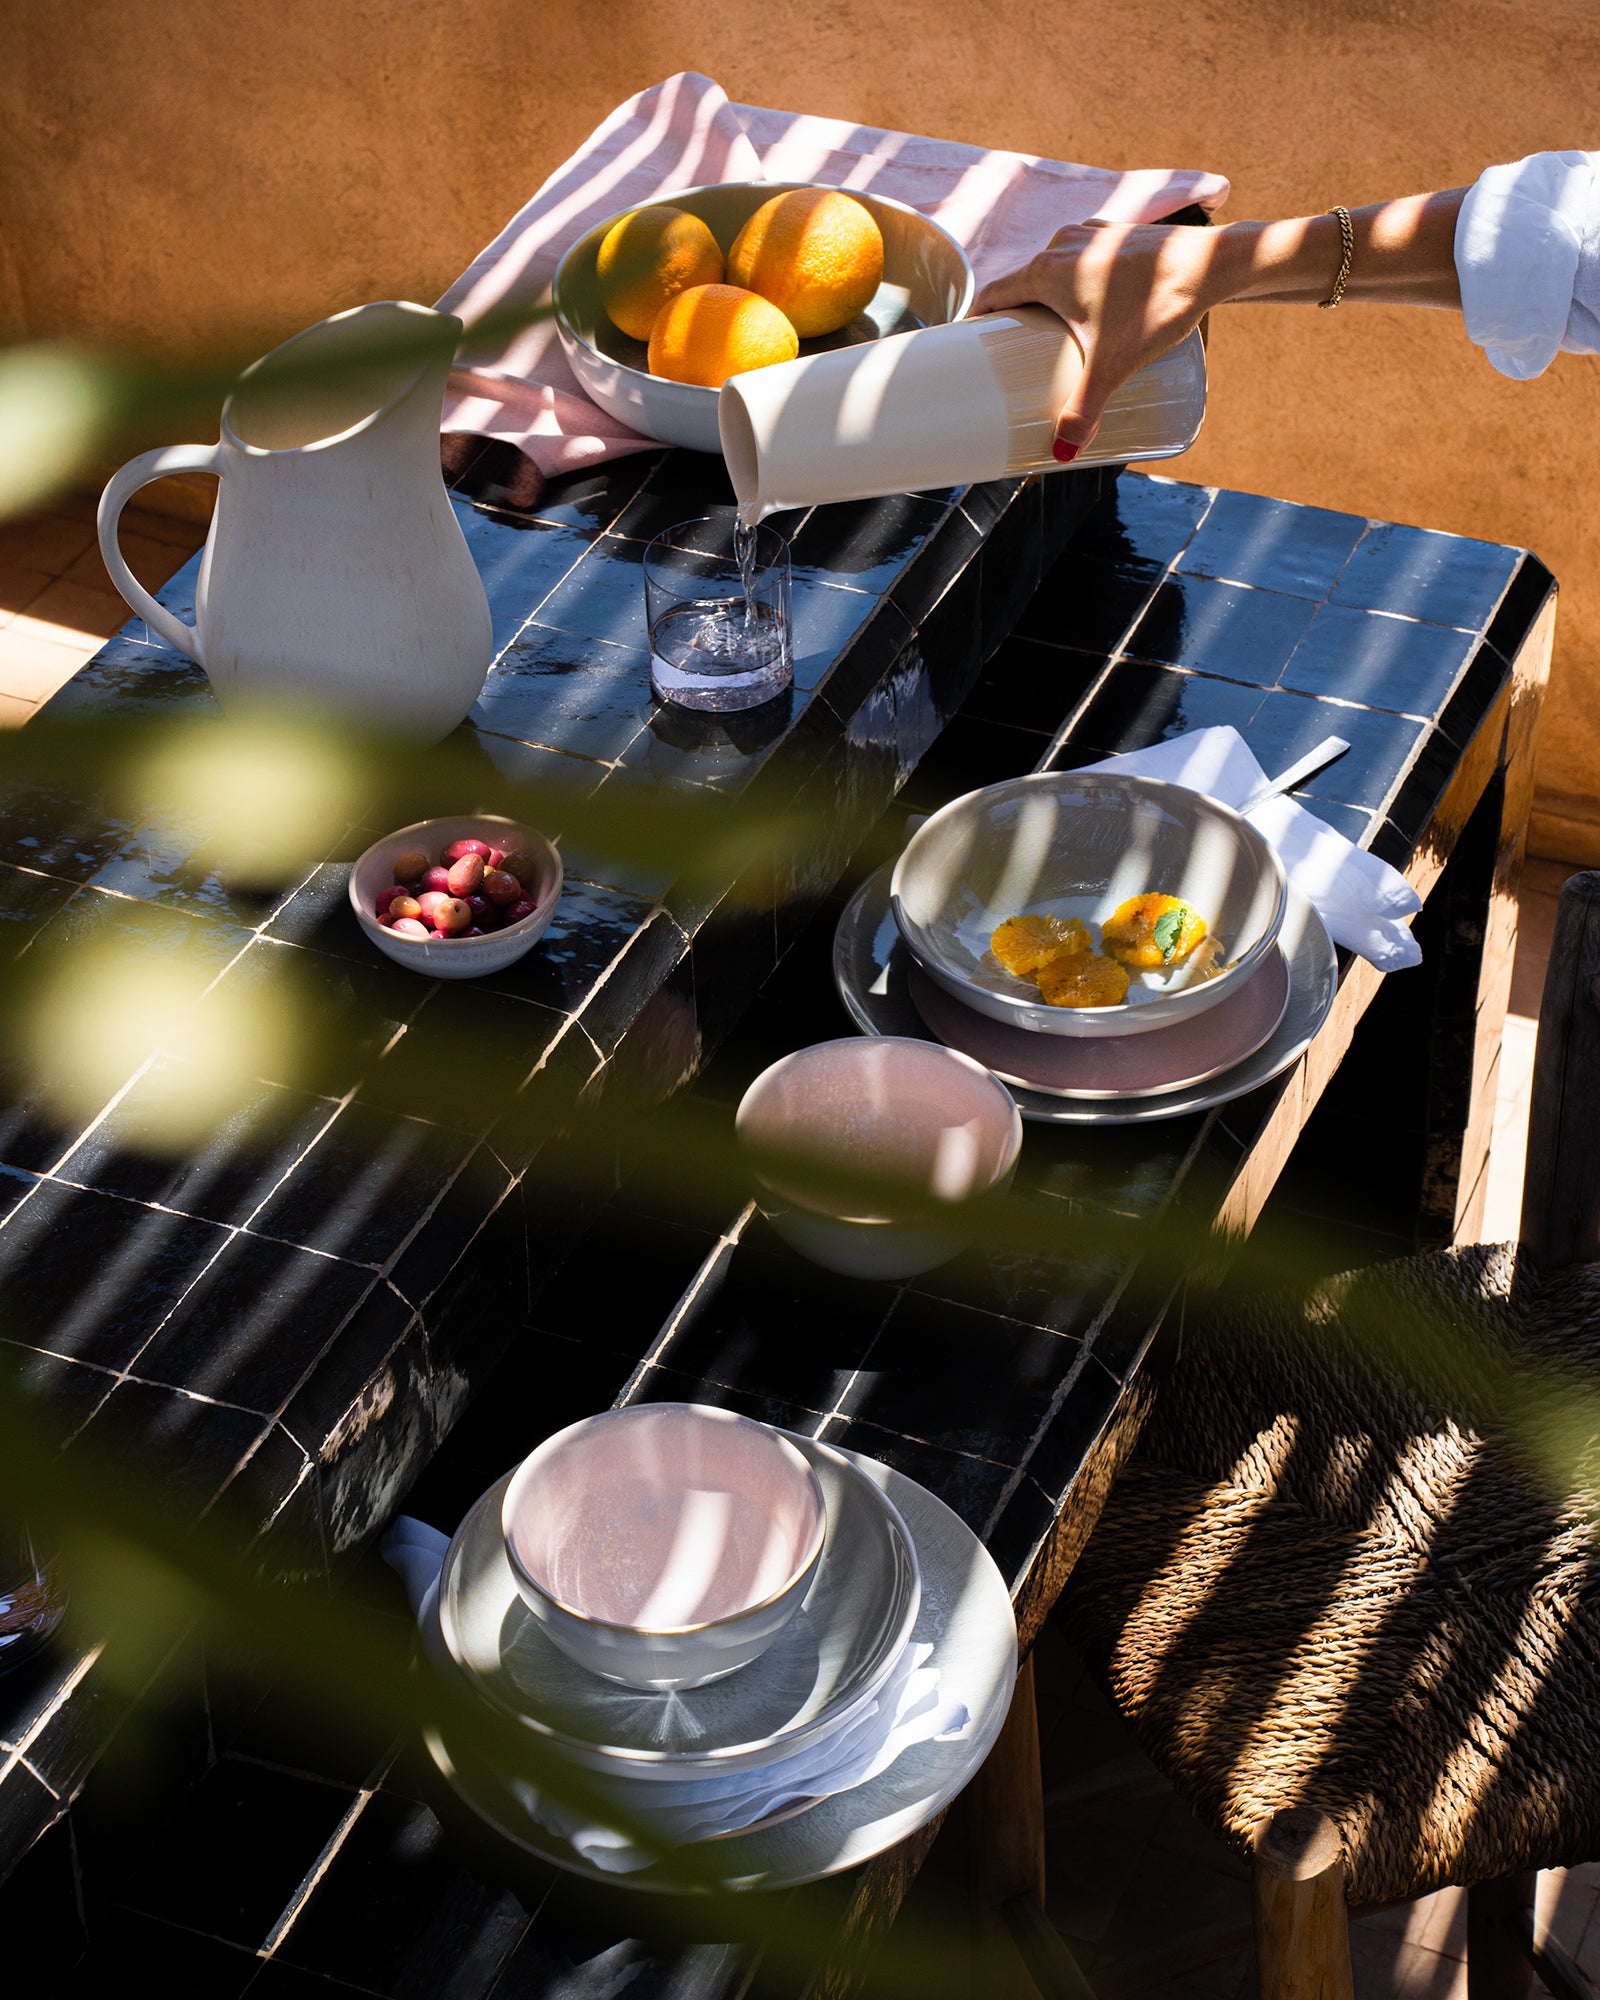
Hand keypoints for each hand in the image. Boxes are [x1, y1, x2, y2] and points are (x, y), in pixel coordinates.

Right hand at [972, 221, 1222, 454]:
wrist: (1213, 265)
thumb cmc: (1159, 306)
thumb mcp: (1114, 366)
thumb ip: (1085, 410)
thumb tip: (1064, 453)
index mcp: (1047, 270)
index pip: (993, 294)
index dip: (976, 323)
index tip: (970, 349)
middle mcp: (1064, 244)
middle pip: (1022, 285)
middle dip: (1014, 320)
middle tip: (1014, 358)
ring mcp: (1093, 235)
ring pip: (1054, 271)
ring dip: (1045, 300)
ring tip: (1050, 338)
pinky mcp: (1118, 237)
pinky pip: (1082, 262)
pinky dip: (1075, 284)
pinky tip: (1089, 307)